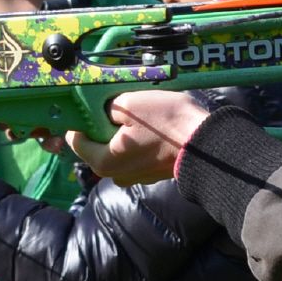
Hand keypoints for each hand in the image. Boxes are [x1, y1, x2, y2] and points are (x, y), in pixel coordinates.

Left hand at [66, 91, 211, 184]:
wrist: (204, 142)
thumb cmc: (165, 122)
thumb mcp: (128, 103)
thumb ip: (104, 108)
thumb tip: (98, 110)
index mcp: (103, 162)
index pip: (76, 140)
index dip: (82, 119)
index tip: (94, 105)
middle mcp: (114, 175)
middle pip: (96, 145)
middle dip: (103, 126)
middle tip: (120, 108)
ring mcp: (133, 177)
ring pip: (116, 150)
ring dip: (121, 133)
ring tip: (139, 117)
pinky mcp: (149, 174)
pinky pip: (133, 155)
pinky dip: (136, 142)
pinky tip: (151, 129)